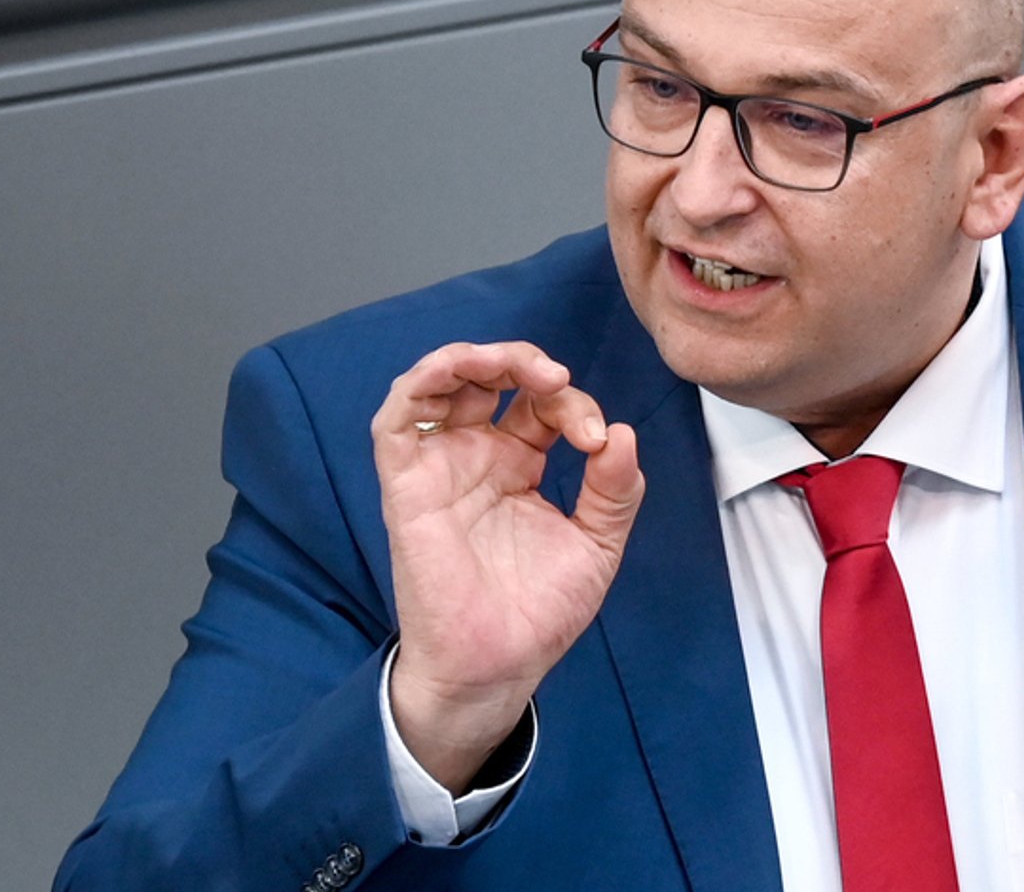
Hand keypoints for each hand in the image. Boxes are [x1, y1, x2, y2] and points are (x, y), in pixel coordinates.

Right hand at [371, 342, 644, 792]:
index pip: (543, 405)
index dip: (574, 406)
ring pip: (441, 384)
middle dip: (525, 363)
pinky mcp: (407, 486)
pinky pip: (397, 421)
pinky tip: (459, 370)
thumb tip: (625, 435)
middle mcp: (478, 457)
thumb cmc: (539, 612)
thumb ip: (615, 491)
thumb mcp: (597, 544)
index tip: (600, 441)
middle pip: (491, 379)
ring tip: (518, 366)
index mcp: (520, 464)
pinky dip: (422, 383)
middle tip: (557, 379)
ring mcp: (441, 467)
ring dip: (475, 357)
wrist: (498, 665)